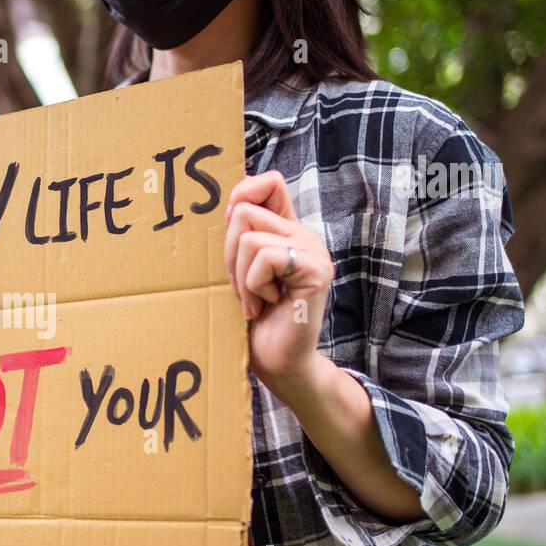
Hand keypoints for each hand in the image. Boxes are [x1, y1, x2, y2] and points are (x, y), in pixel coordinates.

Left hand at [223, 172, 333, 399]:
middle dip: (228, 254)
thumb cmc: (255, 321)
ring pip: (249, 237)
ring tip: (256, 301)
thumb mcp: (239, 271)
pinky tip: (268, 305)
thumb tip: (232, 196)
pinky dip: (253, 286)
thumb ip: (240, 236)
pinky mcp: (316, 269)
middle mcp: (304, 234)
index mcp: (287, 230)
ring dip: (240, 277)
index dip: (241, 196)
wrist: (279, 363)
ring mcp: (314, 250)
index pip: (268, 182)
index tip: (231, 234)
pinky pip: (263, 258)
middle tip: (243, 287)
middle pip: (243, 211)